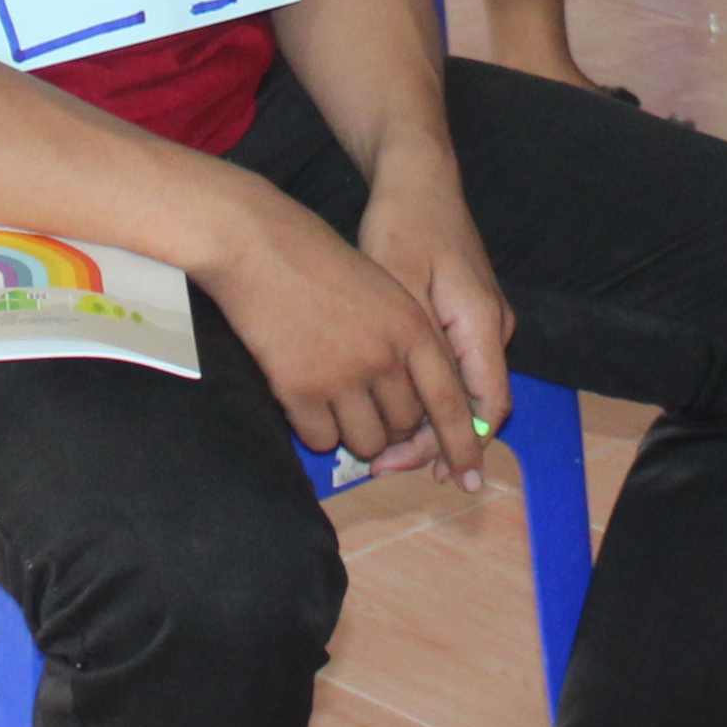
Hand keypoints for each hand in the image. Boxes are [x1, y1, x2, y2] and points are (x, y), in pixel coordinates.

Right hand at [207, 199, 489, 485]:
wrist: (257, 245)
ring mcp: (343, 376)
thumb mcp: (385, 288)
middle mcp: (385, 357)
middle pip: (406, 428)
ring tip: (334, 398)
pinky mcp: (299, 390)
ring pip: (367, 443)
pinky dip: (317, 430)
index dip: (462, 446)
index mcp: (413, 328)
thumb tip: (415, 402)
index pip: (450, 403)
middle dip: (392, 429)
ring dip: (355, 433)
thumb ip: (407, 340)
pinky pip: (322, 441)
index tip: (469, 481)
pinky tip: (304, 398)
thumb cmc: (320, 261)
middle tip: (366, 405)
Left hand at [349, 164, 510, 489]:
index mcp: (481, 322)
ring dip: (430, 418)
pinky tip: (395, 406)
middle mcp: (492, 325)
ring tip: (386, 449)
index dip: (465, 447)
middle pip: (476, 403)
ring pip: (465, 386)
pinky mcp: (465, 311)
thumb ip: (409, 347)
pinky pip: (456, 365)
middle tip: (387, 467)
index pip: (486, 405)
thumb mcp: (396, 285)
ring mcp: (482, 318)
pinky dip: (429, 392)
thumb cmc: (403, 224)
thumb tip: (408, 410)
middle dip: (437, 441)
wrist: (418, 175)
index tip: (446, 479)